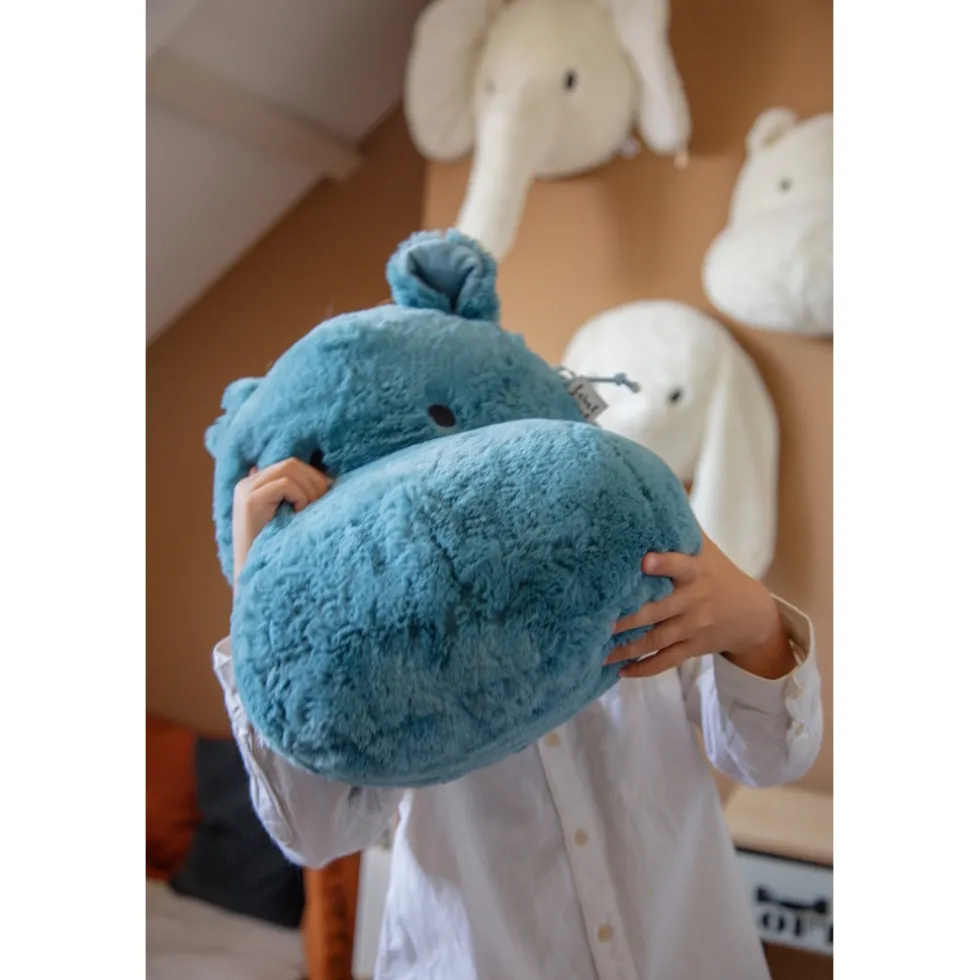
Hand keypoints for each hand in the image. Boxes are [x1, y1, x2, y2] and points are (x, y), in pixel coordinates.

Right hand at [232, 458, 332, 587]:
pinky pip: (285, 484)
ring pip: (289, 470)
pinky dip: (300, 496)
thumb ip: (298, 497)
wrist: (254, 577)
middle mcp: (248, 483)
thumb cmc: (277, 550)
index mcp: (256, 484)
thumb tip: (330, 479)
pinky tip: (299, 515)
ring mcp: (246, 490)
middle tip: (324, 502)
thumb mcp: (289, 517)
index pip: (290, 464)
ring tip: (310, 511)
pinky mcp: (249, 501)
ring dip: (309, 489)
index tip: (328, 493)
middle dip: (314, 480)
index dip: (313, 475)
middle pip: (291, 463)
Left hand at [605, 534, 794, 680]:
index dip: (664, 563)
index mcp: (696, 572)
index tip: (644, 560)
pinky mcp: (692, 648)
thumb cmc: (717, 572)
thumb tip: (653, 488)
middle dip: (629, 618)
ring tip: (598, 652)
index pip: (681, 566)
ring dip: (626, 648)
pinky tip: (621, 672)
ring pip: (657, 640)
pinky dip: (644, 669)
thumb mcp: (705, 548)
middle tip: (600, 620)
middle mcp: (694, 601)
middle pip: (659, 611)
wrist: (752, 613)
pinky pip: (667, 661)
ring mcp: (694, 627)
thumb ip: (680, 527)